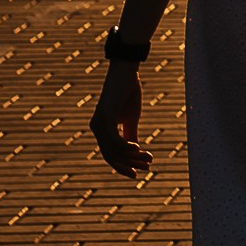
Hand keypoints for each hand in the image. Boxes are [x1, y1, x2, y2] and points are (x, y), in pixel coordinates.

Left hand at [91, 63, 151, 178]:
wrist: (125, 72)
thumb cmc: (128, 93)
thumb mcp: (131, 118)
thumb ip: (130, 135)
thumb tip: (135, 152)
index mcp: (101, 129)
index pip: (110, 155)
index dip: (123, 166)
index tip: (138, 173)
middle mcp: (96, 128)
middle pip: (111, 156)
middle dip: (130, 164)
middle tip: (148, 166)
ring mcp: (99, 123)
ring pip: (114, 151)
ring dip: (133, 157)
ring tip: (149, 157)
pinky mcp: (105, 118)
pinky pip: (115, 141)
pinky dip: (126, 148)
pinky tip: (138, 148)